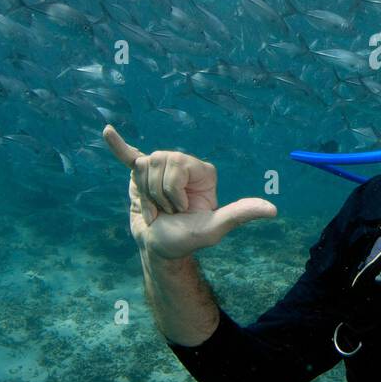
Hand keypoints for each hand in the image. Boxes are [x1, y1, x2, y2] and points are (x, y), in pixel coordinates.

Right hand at [103, 125, 276, 259]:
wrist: (159, 249)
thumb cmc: (187, 240)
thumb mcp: (213, 228)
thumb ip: (240, 214)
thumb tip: (273, 210)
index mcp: (201, 170)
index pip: (176, 165)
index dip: (172, 192)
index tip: (181, 211)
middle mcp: (182, 163)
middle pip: (157, 163)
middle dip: (157, 194)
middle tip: (166, 212)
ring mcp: (160, 168)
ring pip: (141, 166)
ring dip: (143, 194)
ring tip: (155, 208)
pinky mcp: (140, 175)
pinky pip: (127, 156)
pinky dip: (117, 145)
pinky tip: (108, 131)